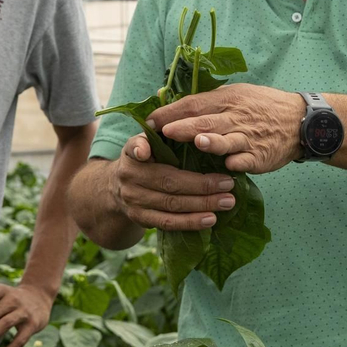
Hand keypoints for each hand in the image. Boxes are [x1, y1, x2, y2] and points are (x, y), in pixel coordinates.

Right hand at [111, 134, 237, 231]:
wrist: (117, 188)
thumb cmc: (144, 159)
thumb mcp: (144, 142)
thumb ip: (155, 135)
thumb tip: (167, 123)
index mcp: (132, 154)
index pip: (135, 148)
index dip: (140, 148)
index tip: (145, 150)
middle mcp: (129, 177)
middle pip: (168, 182)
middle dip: (201, 185)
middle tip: (228, 183)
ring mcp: (134, 201)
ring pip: (171, 205)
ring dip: (202, 205)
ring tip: (227, 201)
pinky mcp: (141, 219)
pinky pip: (168, 223)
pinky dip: (191, 222)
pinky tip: (210, 219)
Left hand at [145, 84, 305, 174]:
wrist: (300, 120)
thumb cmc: (260, 106)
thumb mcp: (236, 93)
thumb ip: (206, 100)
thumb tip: (168, 99)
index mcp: (228, 98)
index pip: (194, 104)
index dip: (172, 112)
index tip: (151, 121)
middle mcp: (237, 117)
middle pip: (207, 121)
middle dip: (186, 127)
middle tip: (165, 132)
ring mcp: (249, 137)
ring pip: (228, 140)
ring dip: (213, 142)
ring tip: (199, 143)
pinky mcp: (261, 157)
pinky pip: (247, 160)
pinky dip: (238, 162)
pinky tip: (228, 166)